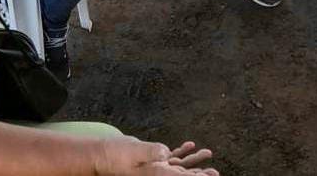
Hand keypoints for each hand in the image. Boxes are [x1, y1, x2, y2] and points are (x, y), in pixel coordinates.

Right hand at [95, 138, 217, 175]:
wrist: (101, 155)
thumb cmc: (114, 156)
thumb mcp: (133, 152)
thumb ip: (150, 152)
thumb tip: (165, 153)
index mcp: (155, 173)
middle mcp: (157, 172)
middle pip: (183, 175)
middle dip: (199, 174)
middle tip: (215, 172)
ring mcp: (154, 166)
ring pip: (179, 165)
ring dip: (194, 160)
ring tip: (208, 152)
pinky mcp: (151, 159)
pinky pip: (170, 156)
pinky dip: (181, 151)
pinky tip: (189, 144)